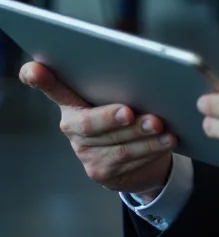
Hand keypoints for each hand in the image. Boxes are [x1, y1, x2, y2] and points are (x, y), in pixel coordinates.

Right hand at [20, 62, 175, 197]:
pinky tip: (167, 140)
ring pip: (116, 145)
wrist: (138, 156)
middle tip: (130, 112)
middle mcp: (72, 127)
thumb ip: (121, 80)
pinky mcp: (101, 172)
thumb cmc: (129, 111)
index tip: (33, 69)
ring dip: (141, 136)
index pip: (55, 88)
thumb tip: (144, 64)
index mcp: (74, 102)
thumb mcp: (120, 93)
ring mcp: (85, 152)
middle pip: (88, 124)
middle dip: (110, 117)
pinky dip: (152, 148)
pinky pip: (129, 160)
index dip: (42, 80)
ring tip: (160, 125)